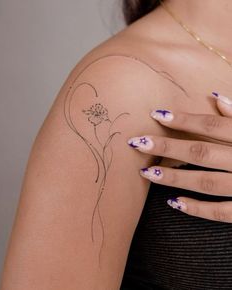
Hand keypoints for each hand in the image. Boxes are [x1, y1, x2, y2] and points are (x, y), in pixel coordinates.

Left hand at [127, 92, 231, 222]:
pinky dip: (197, 209)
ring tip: (147, 173)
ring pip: (206, 182)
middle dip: (168, 147)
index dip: (184, 119)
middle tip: (137, 143)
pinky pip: (221, 212)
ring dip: (175, 177)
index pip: (212, 125)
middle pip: (201, 152)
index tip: (157, 114)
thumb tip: (216, 97)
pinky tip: (174, 203)